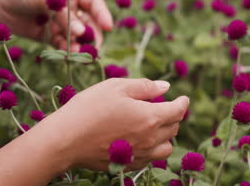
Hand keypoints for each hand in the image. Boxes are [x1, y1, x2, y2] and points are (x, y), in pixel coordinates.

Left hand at [0, 0, 112, 49]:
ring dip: (79, 45)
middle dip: (92, 35)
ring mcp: (59, 22)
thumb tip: (81, 33)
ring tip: (79, 54)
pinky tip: (68, 55)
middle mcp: (69, 8)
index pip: (94, 3)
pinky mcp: (49, 36)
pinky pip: (63, 44)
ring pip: (76, 36)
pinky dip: (67, 50)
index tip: (108, 27)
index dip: (102, 15)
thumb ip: (64, 16)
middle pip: (88, 23)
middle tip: (94, 48)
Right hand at [43, 78, 189, 170]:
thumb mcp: (116, 87)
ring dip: (165, 135)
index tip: (183, 98)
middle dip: (173, 116)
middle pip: (174, 128)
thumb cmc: (90, 108)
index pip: (178, 111)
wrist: (66, 139)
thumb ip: (145, 87)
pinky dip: (152, 148)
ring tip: (153, 125)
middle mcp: (150, 139)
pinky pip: (150, 158)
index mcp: (150, 117)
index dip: (183, 102)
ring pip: (166, 147)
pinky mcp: (127, 164)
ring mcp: (139, 154)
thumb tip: (166, 86)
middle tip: (162, 107)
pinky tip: (140, 139)